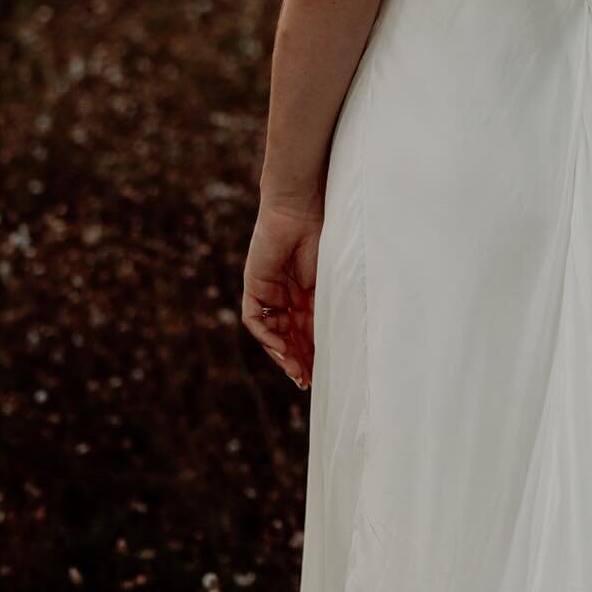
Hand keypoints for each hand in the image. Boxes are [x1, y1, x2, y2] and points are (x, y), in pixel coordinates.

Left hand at [242, 199, 320, 390]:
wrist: (301, 209)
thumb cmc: (322, 237)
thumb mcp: (328, 281)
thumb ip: (326, 308)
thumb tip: (337, 343)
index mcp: (308, 294)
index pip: (308, 332)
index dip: (314, 354)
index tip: (322, 376)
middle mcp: (287, 297)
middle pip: (290, 337)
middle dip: (298, 361)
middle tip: (308, 382)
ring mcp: (270, 293)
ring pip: (273, 334)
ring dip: (283, 354)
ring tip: (297, 371)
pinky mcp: (255, 287)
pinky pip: (256, 320)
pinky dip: (268, 337)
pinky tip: (282, 350)